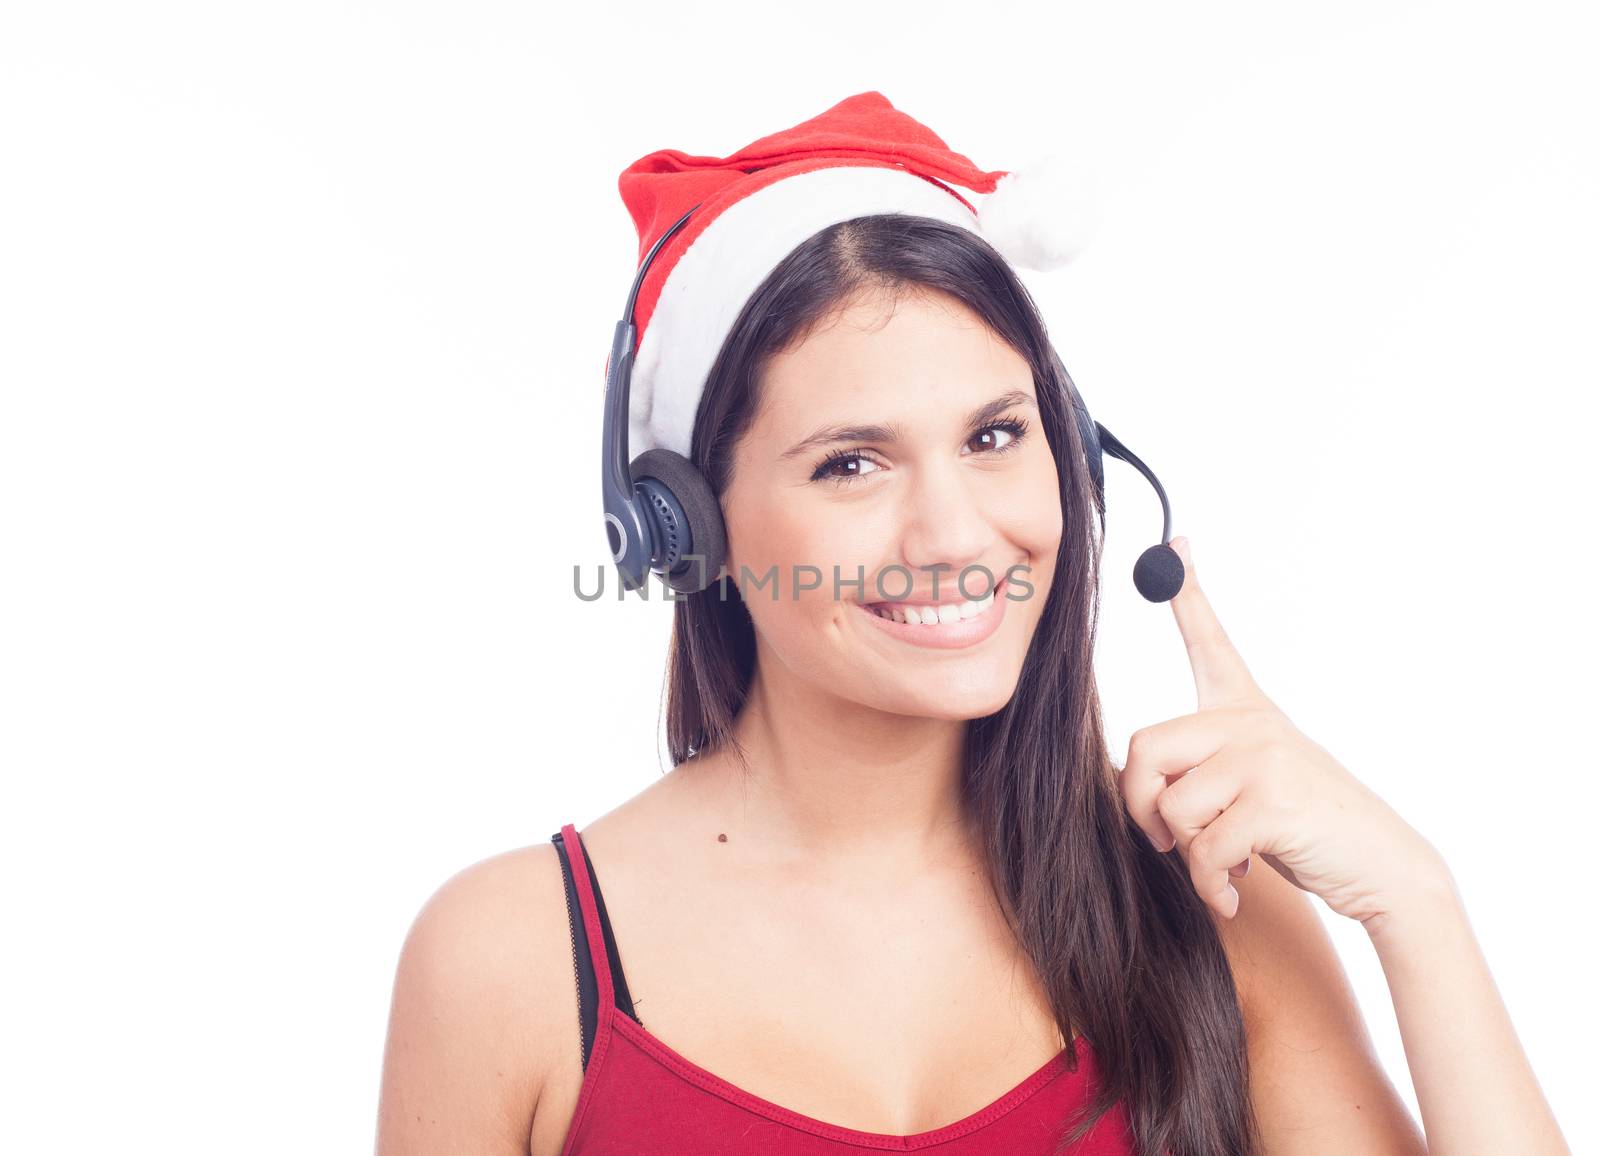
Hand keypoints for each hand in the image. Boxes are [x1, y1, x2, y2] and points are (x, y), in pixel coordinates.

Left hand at [1117, 536, 1446, 926]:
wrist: (1382, 869)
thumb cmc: (1307, 832)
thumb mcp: (1251, 787)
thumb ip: (1203, 772)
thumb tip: (1137, 790)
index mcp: (1246, 710)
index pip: (1210, 642)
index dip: (1188, 594)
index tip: (1176, 546)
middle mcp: (1251, 723)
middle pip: (1144, 746)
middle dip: (1139, 805)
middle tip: (1166, 841)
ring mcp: (1263, 757)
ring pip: (1169, 805)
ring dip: (1186, 854)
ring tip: (1222, 865)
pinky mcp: (1272, 801)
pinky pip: (1202, 846)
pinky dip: (1208, 883)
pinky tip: (1231, 893)